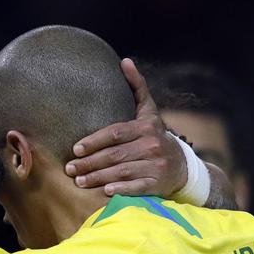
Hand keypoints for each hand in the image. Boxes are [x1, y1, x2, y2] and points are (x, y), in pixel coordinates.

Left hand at [65, 58, 186, 196]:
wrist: (182, 165)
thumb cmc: (155, 135)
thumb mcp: (149, 111)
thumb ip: (137, 87)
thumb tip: (124, 61)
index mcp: (146, 126)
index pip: (115, 133)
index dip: (94, 141)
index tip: (75, 149)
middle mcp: (152, 145)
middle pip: (115, 155)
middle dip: (90, 163)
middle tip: (70, 168)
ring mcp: (156, 165)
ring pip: (122, 171)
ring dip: (98, 178)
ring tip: (79, 181)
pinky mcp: (157, 183)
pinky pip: (136, 187)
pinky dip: (121, 189)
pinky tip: (105, 191)